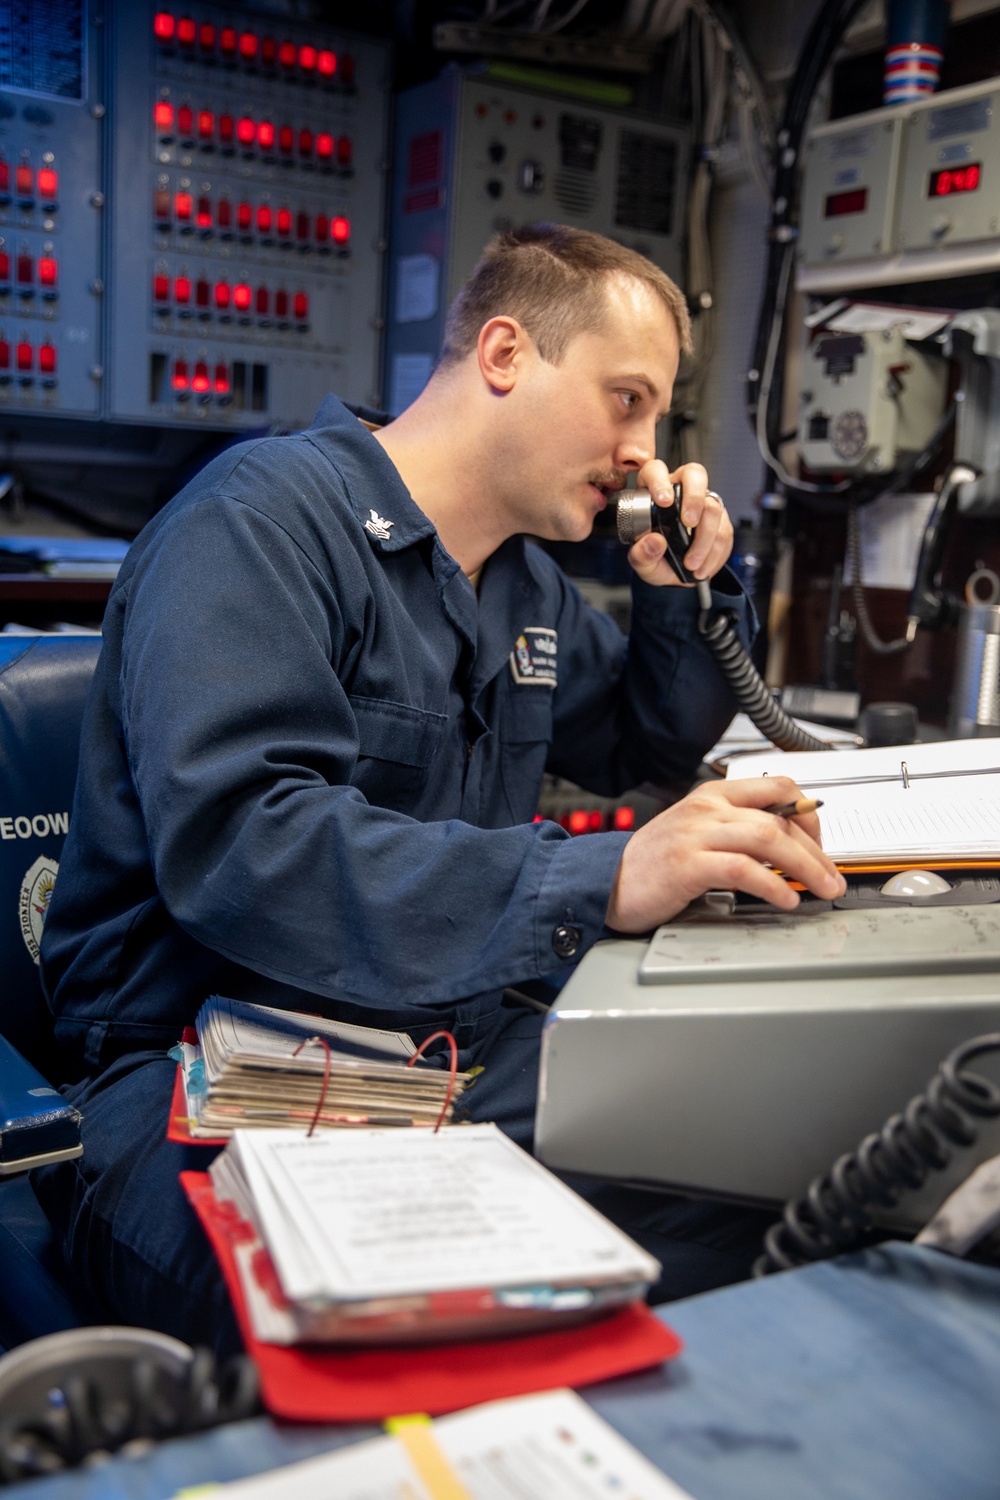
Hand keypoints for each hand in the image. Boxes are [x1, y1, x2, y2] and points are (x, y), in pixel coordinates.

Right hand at [605, 775, 846, 931]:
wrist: (607, 882)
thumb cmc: (654, 865)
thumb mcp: (699, 835)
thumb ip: (737, 832)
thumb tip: (789, 848)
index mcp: (712, 796)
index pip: (778, 788)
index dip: (810, 815)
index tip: (822, 843)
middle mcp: (707, 809)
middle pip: (781, 819)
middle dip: (818, 852)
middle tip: (833, 877)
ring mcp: (696, 835)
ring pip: (769, 839)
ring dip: (806, 867)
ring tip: (822, 889)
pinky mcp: (688, 864)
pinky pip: (743, 869)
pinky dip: (773, 886)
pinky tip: (785, 900)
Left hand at [628, 460, 732, 587]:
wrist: (674, 573)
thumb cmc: (654, 558)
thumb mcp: (640, 562)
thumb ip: (641, 554)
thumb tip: (654, 542)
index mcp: (653, 492)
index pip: (656, 471)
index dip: (660, 482)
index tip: (664, 502)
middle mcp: (680, 492)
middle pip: (694, 474)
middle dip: (694, 498)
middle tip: (689, 522)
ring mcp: (703, 503)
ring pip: (713, 507)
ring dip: (704, 539)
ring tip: (691, 563)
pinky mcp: (720, 520)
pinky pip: (724, 531)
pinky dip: (715, 553)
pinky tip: (702, 567)